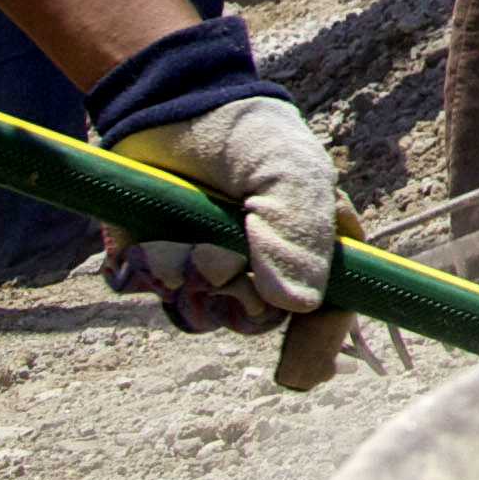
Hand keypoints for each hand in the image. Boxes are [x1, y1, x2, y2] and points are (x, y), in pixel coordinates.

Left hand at [84, 25, 353, 391]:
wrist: (166, 106)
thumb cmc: (244, 132)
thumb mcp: (285, 168)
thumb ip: (296, 228)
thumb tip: (299, 305)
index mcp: (312, 246)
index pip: (330, 311)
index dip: (317, 345)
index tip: (295, 373)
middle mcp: (265, 269)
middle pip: (257, 320)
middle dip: (233, 291)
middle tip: (215, 249)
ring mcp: (210, 273)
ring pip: (202, 316)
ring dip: (184, 279)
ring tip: (173, 239)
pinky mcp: (162, 271)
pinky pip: (156, 300)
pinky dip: (149, 277)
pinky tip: (147, 245)